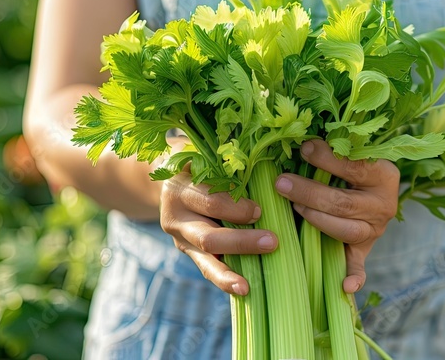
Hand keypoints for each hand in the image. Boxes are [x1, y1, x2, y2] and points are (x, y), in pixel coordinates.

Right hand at [160, 169, 276, 295]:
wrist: (169, 177)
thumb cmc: (201, 161)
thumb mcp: (207, 154)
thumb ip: (230, 162)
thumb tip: (275, 171)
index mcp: (181, 185)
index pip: (209, 201)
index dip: (235, 208)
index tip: (261, 211)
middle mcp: (175, 214)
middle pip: (207, 235)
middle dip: (241, 241)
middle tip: (272, 241)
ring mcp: (180, 236)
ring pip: (205, 258)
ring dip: (229, 272)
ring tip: (246, 286)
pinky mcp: (187, 250)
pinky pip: (206, 268)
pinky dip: (224, 280)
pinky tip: (242, 290)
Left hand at [275, 140, 399, 292]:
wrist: (373, 189)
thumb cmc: (351, 165)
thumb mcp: (352, 153)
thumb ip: (333, 148)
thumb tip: (299, 135)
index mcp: (385, 175)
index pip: (356, 167)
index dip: (328, 160)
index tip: (303, 149)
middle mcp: (385, 204)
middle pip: (345, 202)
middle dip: (310, 192)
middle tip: (282, 184)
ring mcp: (375, 230)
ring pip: (347, 230)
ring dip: (318, 220)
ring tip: (294, 208)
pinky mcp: (365, 250)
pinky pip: (359, 266)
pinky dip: (354, 277)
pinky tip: (345, 287)